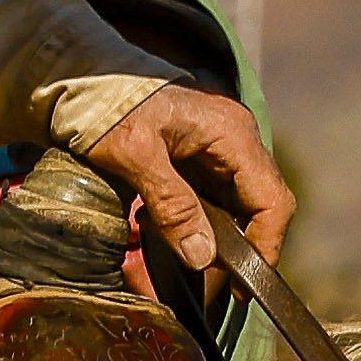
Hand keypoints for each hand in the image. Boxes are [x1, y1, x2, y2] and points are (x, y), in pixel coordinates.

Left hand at [86, 82, 297, 279]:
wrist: (86, 75)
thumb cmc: (109, 107)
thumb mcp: (134, 155)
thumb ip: (172, 205)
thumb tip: (204, 257)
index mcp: (233, 133)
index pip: (274, 200)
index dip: (267, 246)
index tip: (244, 285)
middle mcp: (238, 140)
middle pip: (263, 206)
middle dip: (245, 249)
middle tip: (216, 285)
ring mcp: (223, 147)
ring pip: (241, 206)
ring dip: (223, 240)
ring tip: (196, 267)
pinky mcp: (204, 156)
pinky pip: (218, 198)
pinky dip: (204, 224)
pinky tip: (179, 238)